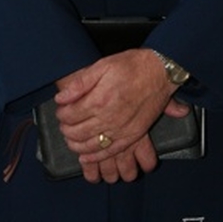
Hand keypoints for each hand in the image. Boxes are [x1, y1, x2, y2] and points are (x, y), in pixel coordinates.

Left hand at [54, 48, 181, 178]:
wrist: (161, 71)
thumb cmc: (134, 65)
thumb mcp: (104, 65)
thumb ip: (81, 82)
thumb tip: (61, 98)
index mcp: (100, 99)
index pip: (70, 115)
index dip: (61, 114)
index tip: (62, 110)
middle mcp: (109, 118)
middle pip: (76, 132)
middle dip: (66, 129)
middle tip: (65, 123)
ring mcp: (121, 129)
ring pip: (89, 146)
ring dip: (76, 144)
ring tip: (72, 137)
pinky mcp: (132, 136)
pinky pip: (108, 152)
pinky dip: (94, 156)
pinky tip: (86, 154)